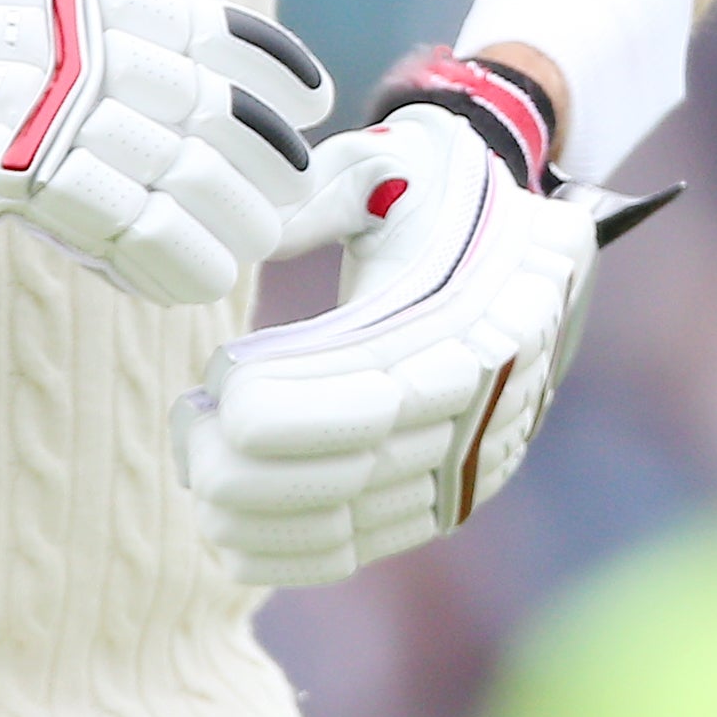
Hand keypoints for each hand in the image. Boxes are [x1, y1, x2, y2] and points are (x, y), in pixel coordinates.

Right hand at [0, 0, 328, 302]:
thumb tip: (201, 126)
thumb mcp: (20, 46)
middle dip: (257, 158)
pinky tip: (199, 275)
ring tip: (250, 246)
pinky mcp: (11, 164)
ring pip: (171, 162)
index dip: (262, 58)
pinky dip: (170, 251)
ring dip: (227, 214)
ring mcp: (38, 99)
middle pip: (196, 102)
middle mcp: (62, 36)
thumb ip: (101, 65)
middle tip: (287, 200)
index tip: (310, 96)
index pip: (192, 20)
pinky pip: (120, 213)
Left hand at [172, 63, 608, 584]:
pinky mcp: (449, 499)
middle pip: (357, 471)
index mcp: (486, 316)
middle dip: (250, 466)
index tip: (217, 378)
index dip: (287, 406)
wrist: (527, 239)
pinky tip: (226, 535)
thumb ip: (309, 200)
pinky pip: (365, 547)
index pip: (379, 394)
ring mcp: (473, 462)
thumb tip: (233, 236)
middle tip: (189, 425)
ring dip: (256, 512)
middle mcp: (490, 405)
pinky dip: (289, 553)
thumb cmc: (435, 191)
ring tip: (196, 463)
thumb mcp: (384, 163)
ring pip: (353, 520)